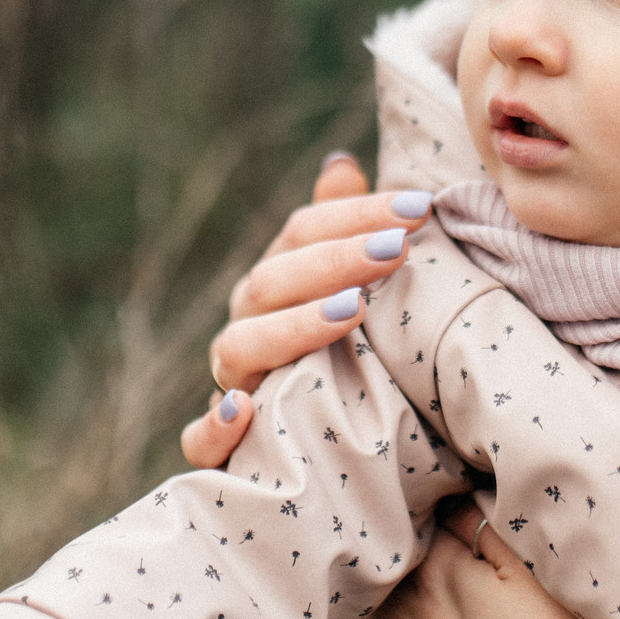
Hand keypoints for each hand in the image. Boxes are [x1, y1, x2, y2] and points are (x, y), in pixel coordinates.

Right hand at [182, 151, 434, 467]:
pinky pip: (200, 440)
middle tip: (398, 249)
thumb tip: (340, 164)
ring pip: (241, 347)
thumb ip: (343, 230)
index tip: (419, 207)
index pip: (303, 231)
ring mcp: (232, 382)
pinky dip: (214, 427)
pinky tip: (245, 412)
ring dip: (294, 327)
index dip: (355, 213)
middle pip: (273, 280)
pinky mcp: (223, 447)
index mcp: (277, 283)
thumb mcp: (350, 293)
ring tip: (352, 312)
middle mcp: (248, 325)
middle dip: (336, 260)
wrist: (318, 454)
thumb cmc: (343, 357)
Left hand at [324, 499, 619, 618]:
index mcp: (441, 576)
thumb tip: (458, 500)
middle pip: (386, 565)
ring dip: (368, 596)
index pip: (427, 517)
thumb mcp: (549, 588)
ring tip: (385, 582)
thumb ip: (498, 535)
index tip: (448, 493)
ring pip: (358, 616)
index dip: (440, 502)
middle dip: (399, 545)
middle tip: (416, 531)